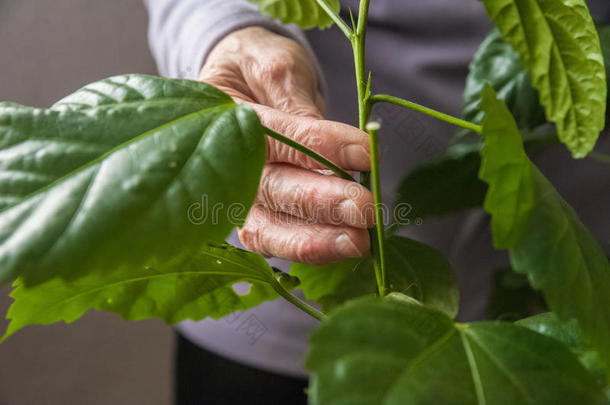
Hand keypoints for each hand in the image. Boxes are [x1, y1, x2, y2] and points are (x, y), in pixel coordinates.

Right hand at [199, 27, 373, 264]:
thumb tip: (339, 148)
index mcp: (223, 118)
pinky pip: (275, 240)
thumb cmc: (258, 69)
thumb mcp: (276, 66)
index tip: (364, 154)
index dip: (320, 148)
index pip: (273, 138)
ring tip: (357, 243)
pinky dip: (309, 249)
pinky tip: (342, 247)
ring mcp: (235, 195)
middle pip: (269, 190)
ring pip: (266, 228)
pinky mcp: (251, 215)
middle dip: (320, 203)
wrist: (239, 85)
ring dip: (314, 240)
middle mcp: (223, 164)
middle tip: (364, 209)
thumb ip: (298, 103)